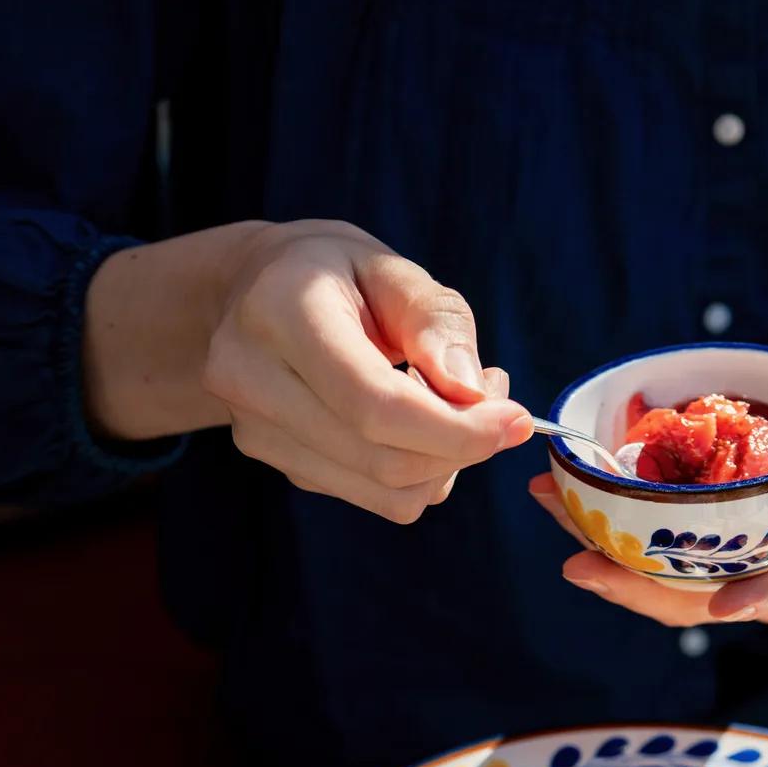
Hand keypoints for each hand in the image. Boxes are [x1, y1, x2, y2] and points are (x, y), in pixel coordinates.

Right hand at [84, 219, 532, 521]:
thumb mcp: (390, 269)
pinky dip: (417, 474)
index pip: (373, 403)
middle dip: (460, 446)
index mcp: (279, 312)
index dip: (454, 428)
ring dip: (444, 463)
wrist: (254, 296)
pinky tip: (418, 426)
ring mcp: (258, 431)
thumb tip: (473, 393)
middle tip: (497, 403)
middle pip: (382, 458)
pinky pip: (373, 497)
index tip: (515, 421)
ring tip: (457, 404)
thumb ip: (436, 321)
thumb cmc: (333, 275)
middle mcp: (251, 377)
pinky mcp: (278, 464)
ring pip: (383, 490)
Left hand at [528, 383, 767, 627]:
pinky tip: (561, 503)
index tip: (725, 604)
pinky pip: (643, 565)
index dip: (756, 598)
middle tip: (580, 565)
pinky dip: (601, 536)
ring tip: (552, 510)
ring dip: (599, 557)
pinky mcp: (689, 567)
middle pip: (692, 603)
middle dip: (634, 588)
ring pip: (656, 589)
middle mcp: (760, 585)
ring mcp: (721, 581)